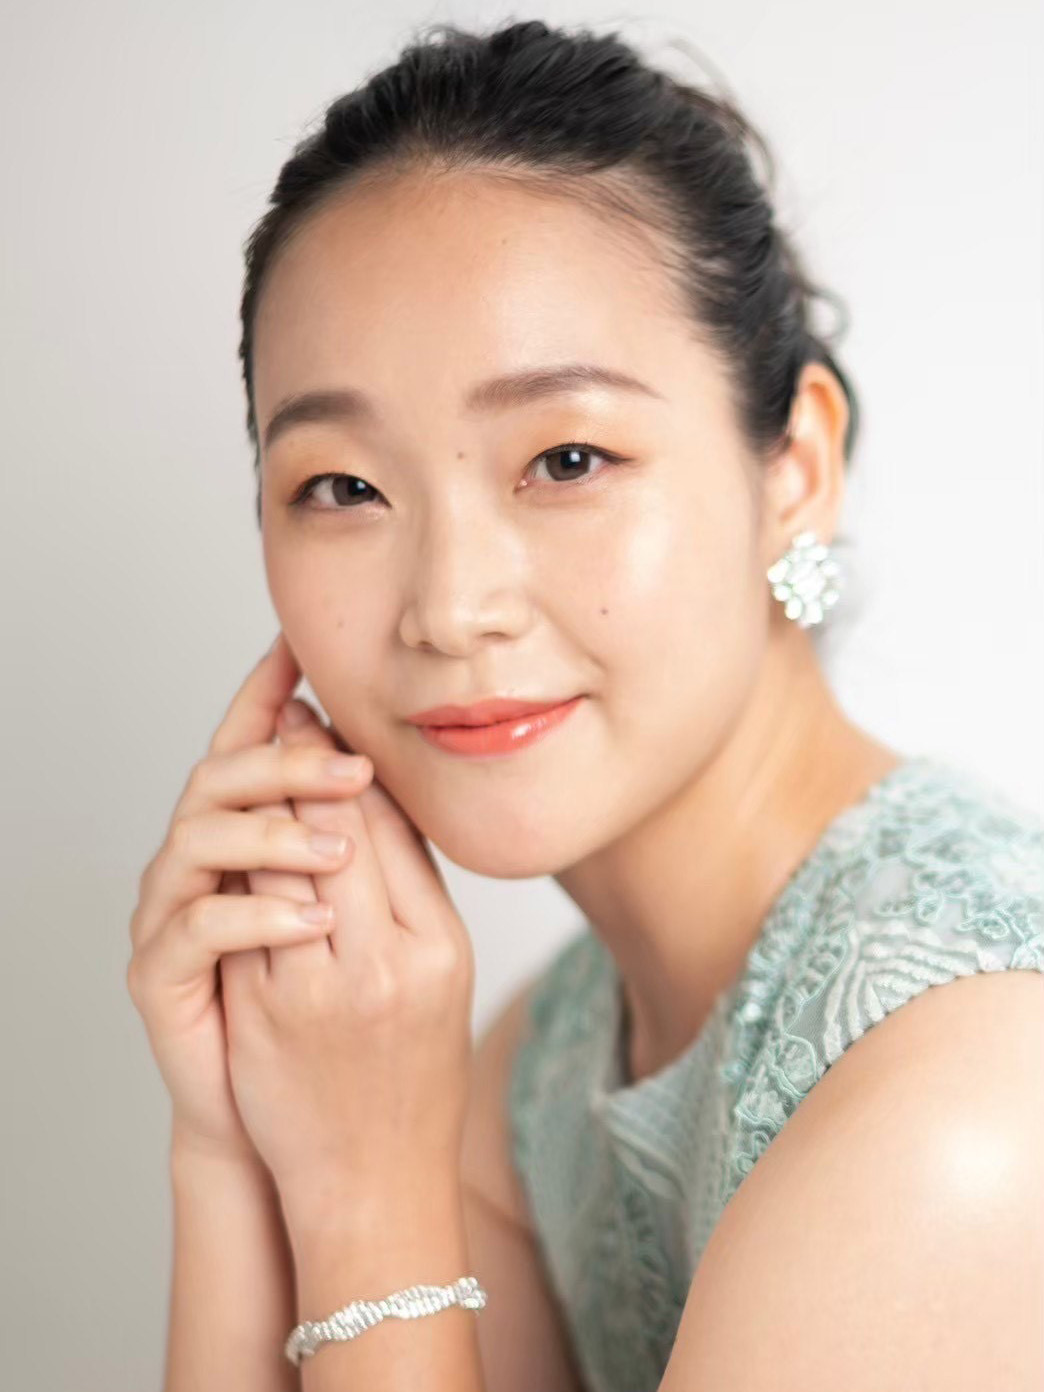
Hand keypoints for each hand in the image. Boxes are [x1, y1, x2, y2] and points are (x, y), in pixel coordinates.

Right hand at [125, 634, 371, 1162]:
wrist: (286, 1114)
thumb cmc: (323, 1009)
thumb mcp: (354, 911)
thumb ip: (358, 837)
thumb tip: (393, 762)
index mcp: (241, 833)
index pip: (248, 744)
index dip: (268, 693)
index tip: (301, 646)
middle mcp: (196, 861)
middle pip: (222, 778)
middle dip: (289, 763)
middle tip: (358, 763)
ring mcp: (170, 913)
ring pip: (199, 838)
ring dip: (273, 834)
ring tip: (340, 852)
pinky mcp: (158, 973)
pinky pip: (197, 926)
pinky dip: (257, 914)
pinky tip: (315, 919)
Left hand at [217, 694, 475, 1227]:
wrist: (373, 1175)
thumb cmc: (415, 1070)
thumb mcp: (444, 972)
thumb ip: (415, 889)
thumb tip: (381, 801)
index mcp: (437, 945)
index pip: (393, 827)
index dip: (357, 766)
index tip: (335, 723)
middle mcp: (383, 962)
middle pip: (338, 828)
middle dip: (309, 764)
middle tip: (292, 716)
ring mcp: (318, 987)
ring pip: (284, 859)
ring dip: (269, 802)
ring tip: (262, 759)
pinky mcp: (264, 1010)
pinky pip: (247, 913)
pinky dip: (241, 864)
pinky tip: (238, 832)